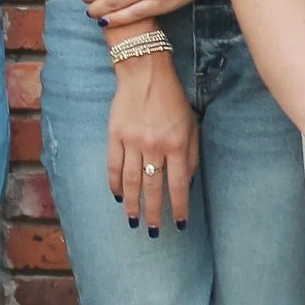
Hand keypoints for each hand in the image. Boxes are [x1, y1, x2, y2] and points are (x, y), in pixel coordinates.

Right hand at [108, 51, 198, 230]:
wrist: (145, 73)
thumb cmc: (172, 100)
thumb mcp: (192, 125)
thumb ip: (191, 155)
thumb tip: (186, 183)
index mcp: (176, 144)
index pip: (177, 185)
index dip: (178, 207)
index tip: (179, 224)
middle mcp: (154, 146)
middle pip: (153, 188)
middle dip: (155, 213)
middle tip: (155, 231)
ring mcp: (132, 142)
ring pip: (131, 182)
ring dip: (133, 204)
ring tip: (134, 221)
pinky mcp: (115, 136)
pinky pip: (113, 166)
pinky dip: (115, 184)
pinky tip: (117, 197)